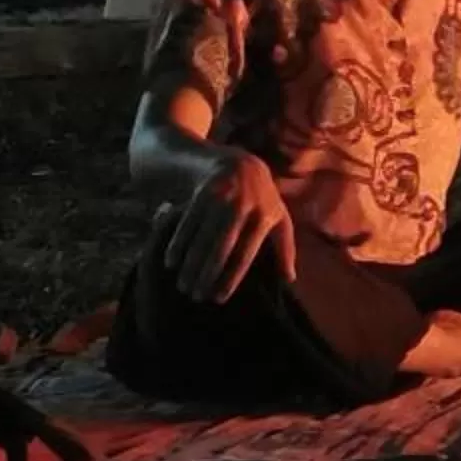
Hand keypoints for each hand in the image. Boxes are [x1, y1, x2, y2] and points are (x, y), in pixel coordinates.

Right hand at [166, 149, 297, 303]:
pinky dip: (178, 243)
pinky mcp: (203, 192)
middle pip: (221, 248)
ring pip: (202, 237)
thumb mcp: (279, 217)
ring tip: (182, 284)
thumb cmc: (261, 199)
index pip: (246, 254)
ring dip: (190, 263)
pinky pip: (187, 223)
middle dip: (206, 274)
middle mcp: (244, 207)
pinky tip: (171, 261)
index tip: (219, 298)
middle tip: (195, 295)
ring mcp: (223, 198)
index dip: (231, 277)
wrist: (239, 162)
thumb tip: (290, 279)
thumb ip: (285, 247)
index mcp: (265, 216)